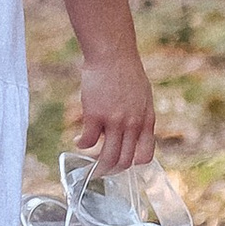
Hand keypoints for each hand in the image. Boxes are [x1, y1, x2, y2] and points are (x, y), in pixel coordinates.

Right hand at [73, 41, 155, 174]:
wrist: (112, 55)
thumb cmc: (126, 72)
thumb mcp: (142, 97)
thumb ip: (139, 117)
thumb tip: (133, 132)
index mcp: (146, 121)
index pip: (145, 156)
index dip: (133, 164)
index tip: (123, 163)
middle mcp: (132, 125)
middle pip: (124, 161)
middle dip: (113, 170)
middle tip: (103, 170)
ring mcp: (114, 121)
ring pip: (107, 157)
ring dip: (98, 165)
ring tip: (90, 165)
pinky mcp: (95, 116)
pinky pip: (89, 141)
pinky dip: (82, 144)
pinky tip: (78, 141)